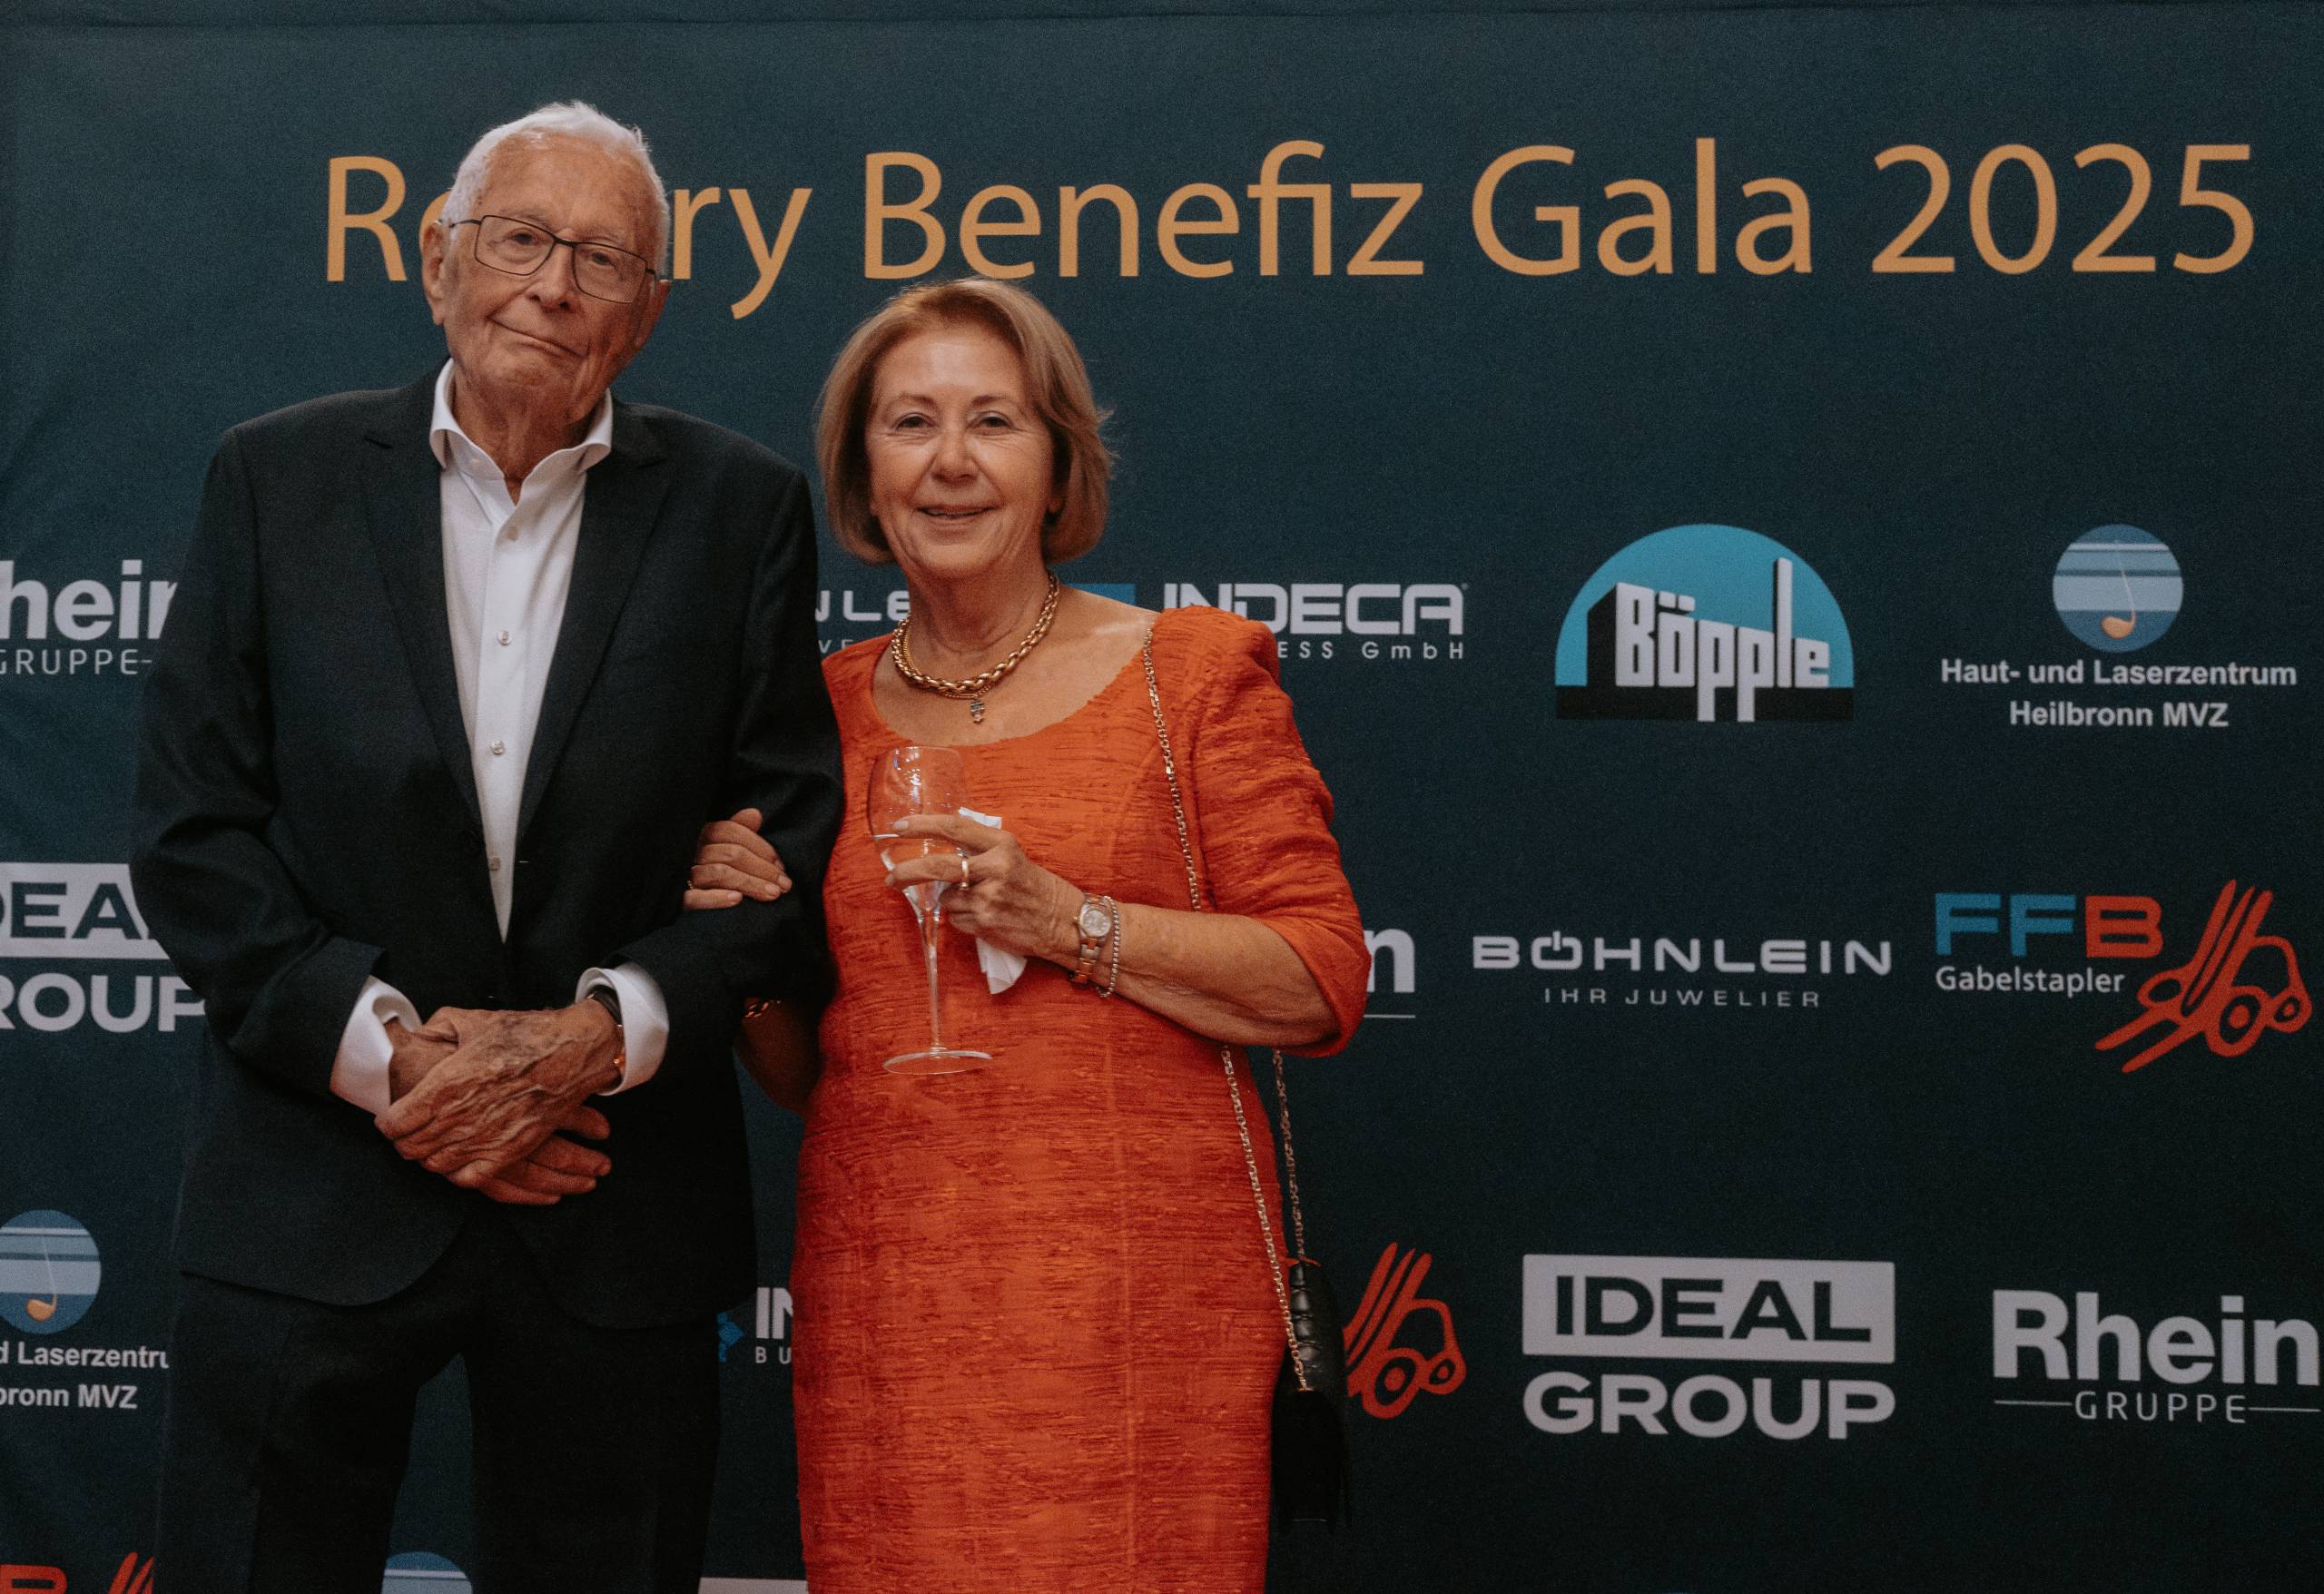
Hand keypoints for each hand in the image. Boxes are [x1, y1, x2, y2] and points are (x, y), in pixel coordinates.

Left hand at [374, 1003, 624, 1190]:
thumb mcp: (472, 1020)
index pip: (395, 1123)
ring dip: (429, 1155)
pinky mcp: (509, 1151)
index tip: (391, 1118)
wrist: (571, 1052)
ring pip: (436, 1164)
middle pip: (411, 1148)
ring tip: (433, 1143)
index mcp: (444, 1085)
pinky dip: (458, 1173)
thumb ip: (436, 1029)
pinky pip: (470, 1178)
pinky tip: (460, 1159)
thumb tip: (416, 1038)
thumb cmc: (523, 1035)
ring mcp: (484, 1138)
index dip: (388, 1123)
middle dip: (404, 1140)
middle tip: (409, 1131)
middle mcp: (459, 1117)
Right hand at [684, 807, 790, 908]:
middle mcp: (690, 851)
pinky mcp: (676, 900)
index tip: (781, 865)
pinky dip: (716, 898)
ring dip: (750, 883)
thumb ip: (739, 831)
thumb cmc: (707, 870)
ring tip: (772, 894)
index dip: (760, 846)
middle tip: (785, 885)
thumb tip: (755, 814)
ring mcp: (681, 875)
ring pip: (719, 873)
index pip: (732, 831)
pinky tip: (737, 900)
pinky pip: (694, 898)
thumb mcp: (722, 847)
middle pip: (731, 853)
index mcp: (701, 834)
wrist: (671, 899)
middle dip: (763, 868)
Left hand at [883, 812, 1080, 964]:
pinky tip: (984, 917)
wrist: (1062, 920)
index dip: (923, 825)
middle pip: (939, 866)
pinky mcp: (986, 922)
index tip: (899, 826)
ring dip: (951, 901)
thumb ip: (979, 848)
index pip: (954, 828)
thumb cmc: (1034, 886)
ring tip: (978, 902)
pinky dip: (961, 918)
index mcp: (1002, 845)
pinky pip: (955, 919)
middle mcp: (995, 868)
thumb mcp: (1012, 855)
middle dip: (909, 871)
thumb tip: (936, 846)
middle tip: (892, 877)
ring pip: (945, 898)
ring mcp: (989, 898)